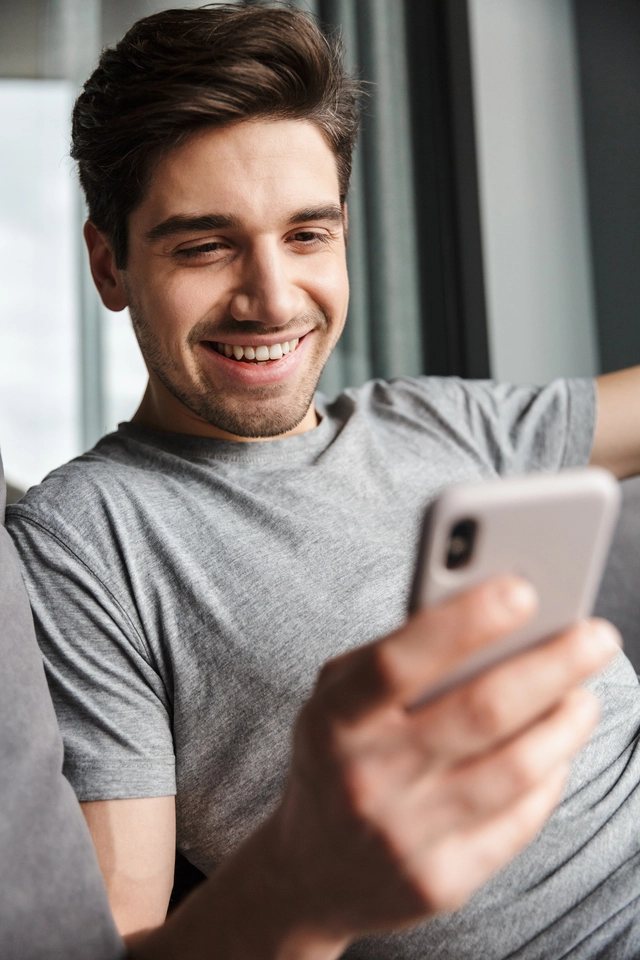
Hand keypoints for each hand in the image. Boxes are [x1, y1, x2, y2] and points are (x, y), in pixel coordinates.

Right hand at [264, 576, 618, 950]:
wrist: (311, 873)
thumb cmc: (337, 758)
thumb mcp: (336, 699)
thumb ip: (393, 656)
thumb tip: (486, 616)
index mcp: (333, 720)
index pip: (399, 662)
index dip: (463, 623)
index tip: (523, 590)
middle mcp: (366, 779)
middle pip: (479, 711)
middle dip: (552, 666)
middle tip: (596, 637)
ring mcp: (405, 835)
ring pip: (514, 769)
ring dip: (565, 724)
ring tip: (583, 696)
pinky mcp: (441, 881)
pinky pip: (519, 822)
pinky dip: (551, 777)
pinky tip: (559, 750)